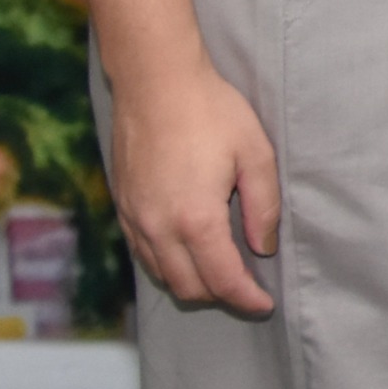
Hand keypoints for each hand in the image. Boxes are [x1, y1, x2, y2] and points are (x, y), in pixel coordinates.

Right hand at [106, 54, 279, 314]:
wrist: (155, 82)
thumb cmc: (211, 111)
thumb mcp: (255, 153)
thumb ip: (264, 206)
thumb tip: (264, 247)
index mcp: (195, 218)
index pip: (222, 279)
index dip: (246, 299)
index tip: (264, 306)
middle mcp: (158, 227)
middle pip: (188, 288)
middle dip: (220, 296)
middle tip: (247, 291)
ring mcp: (135, 219)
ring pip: (161, 275)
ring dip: (191, 283)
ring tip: (221, 274)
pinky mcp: (122, 207)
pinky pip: (143, 254)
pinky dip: (167, 265)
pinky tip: (187, 252)